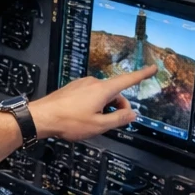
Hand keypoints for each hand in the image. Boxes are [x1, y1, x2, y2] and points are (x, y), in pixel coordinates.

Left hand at [31, 65, 154, 140]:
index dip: (142, 74)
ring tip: (93, 123)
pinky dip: (94, 105)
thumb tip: (132, 114)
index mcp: (103, 90)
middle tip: (112, 123)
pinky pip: (91, 95)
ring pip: (102, 95)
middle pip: (115, 93)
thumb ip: (118, 119)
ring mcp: (82, 84)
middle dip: (118, 107)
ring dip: (104, 108)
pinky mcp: (74, 88)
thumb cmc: (68, 121)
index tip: (152, 68)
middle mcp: (93, 83)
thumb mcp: (98, 126)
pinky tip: (84, 117)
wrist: (41, 117)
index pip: (128, 80)